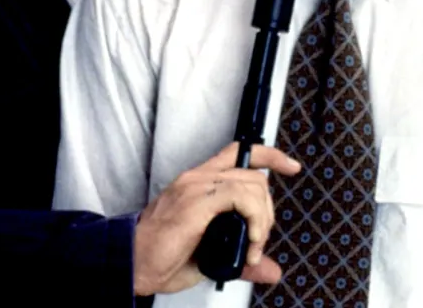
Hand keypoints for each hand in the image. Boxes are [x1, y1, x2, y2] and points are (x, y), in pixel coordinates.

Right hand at [132, 142, 300, 295]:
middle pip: (254, 174)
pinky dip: (255, 220)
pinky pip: (241, 196)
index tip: (291, 166)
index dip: (270, 155)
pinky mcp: (196, 200)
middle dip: (268, 210)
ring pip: (252, 184)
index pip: (239, 153)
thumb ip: (243, 260)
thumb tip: (271, 270)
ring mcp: (197, 186)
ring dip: (263, 220)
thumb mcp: (212, 257)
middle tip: (259, 240)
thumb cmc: (161, 257)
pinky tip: (250, 243)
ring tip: (253, 247)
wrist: (132, 265)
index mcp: (200, 183)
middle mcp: (199, 178)